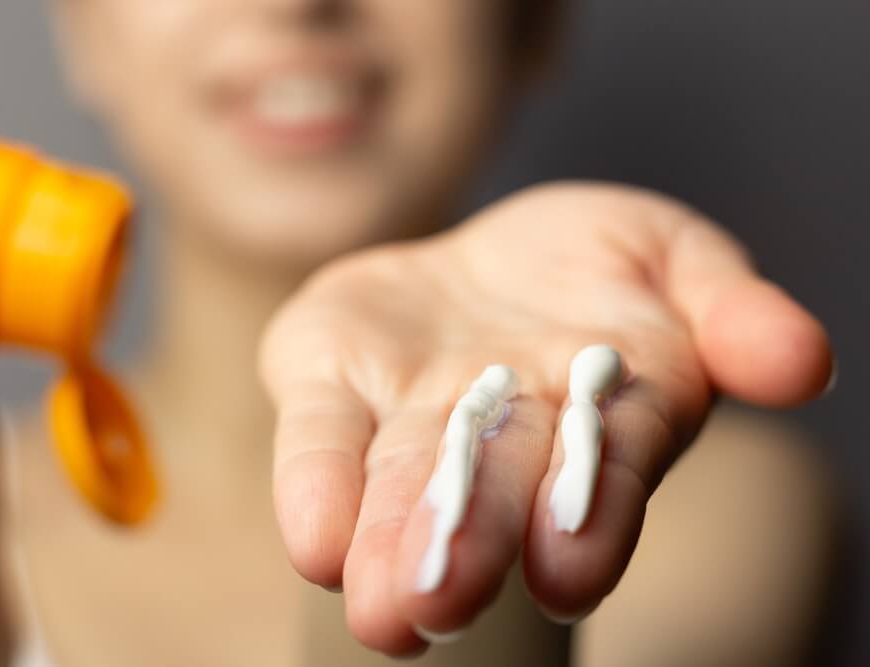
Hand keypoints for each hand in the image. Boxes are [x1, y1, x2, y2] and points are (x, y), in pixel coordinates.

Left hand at [261, 182, 832, 654]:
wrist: (482, 255)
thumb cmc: (594, 267)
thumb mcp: (674, 258)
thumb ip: (730, 310)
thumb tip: (801, 361)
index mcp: (599, 408)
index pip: (600, 473)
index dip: (588, 519)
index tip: (566, 572)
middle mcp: (501, 428)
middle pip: (488, 488)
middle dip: (467, 545)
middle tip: (433, 607)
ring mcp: (408, 402)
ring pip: (402, 476)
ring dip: (392, 538)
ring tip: (380, 608)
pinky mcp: (329, 371)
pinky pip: (319, 430)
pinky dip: (315, 482)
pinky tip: (316, 538)